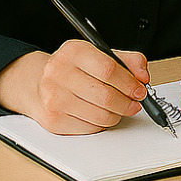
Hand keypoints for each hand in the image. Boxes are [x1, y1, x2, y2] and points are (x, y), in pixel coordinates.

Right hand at [0, 40, 149, 134]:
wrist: (37, 82)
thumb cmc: (73, 68)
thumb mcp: (99, 54)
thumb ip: (127, 61)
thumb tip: (143, 77)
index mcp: (73, 52)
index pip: (109, 70)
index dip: (130, 83)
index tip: (139, 90)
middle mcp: (58, 74)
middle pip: (106, 96)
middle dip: (127, 103)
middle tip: (134, 103)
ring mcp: (53, 99)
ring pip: (100, 116)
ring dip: (116, 115)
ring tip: (117, 108)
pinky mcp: (53, 120)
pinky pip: (89, 128)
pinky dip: (101, 124)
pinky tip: (98, 113)